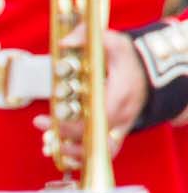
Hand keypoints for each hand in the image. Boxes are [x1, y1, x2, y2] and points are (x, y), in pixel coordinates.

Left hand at [35, 30, 147, 171]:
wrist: (152, 72)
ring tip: (50, 144)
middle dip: (66, 138)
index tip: (44, 120)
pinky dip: (84, 155)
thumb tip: (63, 43)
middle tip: (41, 126)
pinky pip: (104, 151)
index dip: (70, 125)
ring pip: (102, 151)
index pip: (95, 118)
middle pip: (96, 139)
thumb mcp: (112, 40)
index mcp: (120, 95)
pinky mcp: (119, 132)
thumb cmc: (128, 57)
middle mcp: (123, 115)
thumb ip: (86, 37)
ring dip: (75, 153)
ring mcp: (123, 126)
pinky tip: (62, 152)